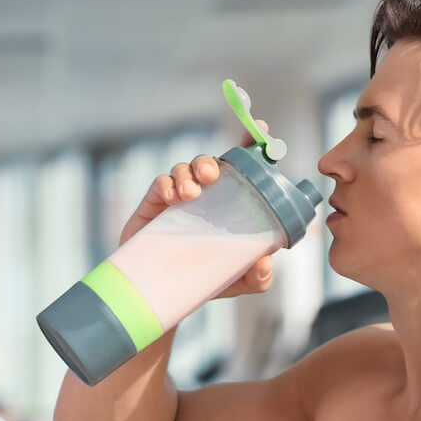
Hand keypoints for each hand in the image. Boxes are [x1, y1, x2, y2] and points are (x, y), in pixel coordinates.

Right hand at [117, 121, 274, 299]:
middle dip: (211, 162)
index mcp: (232, 203)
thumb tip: (265, 262)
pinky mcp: (155, 205)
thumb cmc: (208, 279)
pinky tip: (172, 198)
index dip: (253, 145)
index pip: (246, 169)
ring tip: (190, 193)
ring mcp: (181, 198)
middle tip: (212, 175)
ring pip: (185, 169)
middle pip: (212, 163)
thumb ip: (258, 276)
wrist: (166, 292)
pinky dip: (167, 185)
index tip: (261, 128)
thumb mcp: (241, 280)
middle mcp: (209, 195)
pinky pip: (161, 183)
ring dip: (187, 173)